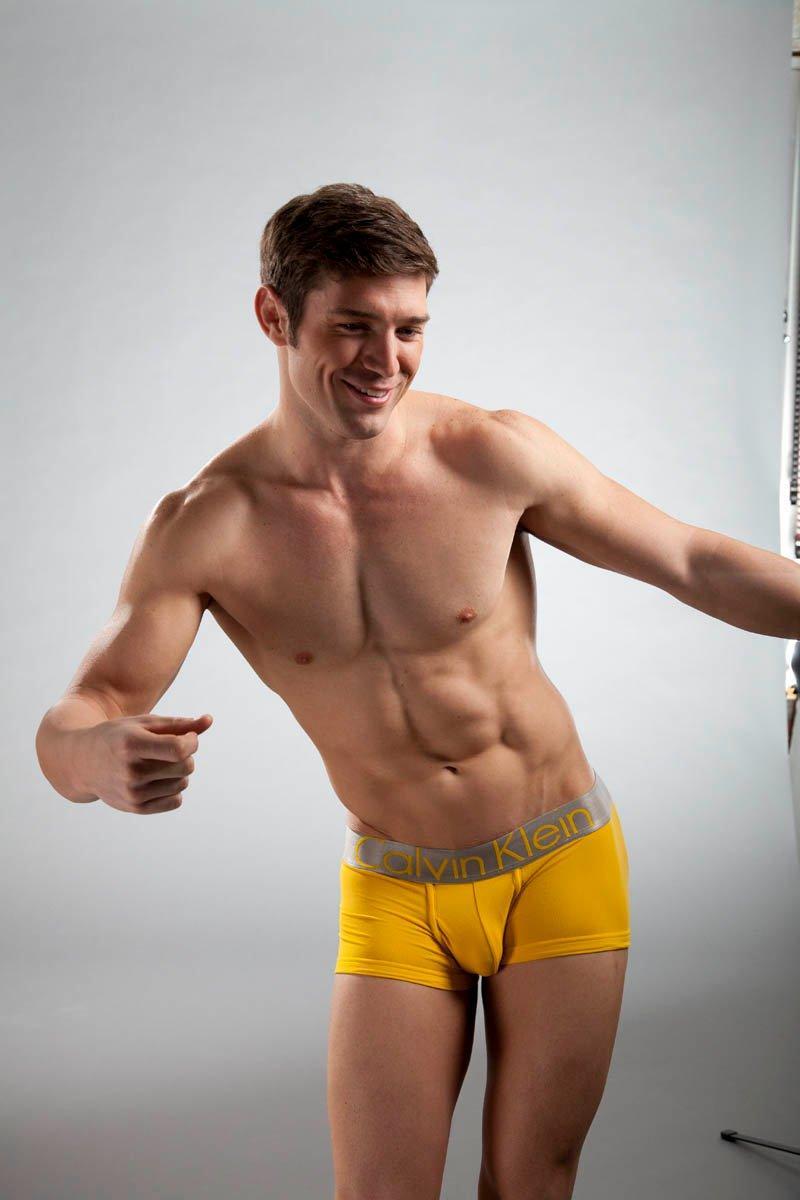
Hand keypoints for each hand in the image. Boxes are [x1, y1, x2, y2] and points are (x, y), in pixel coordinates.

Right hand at [80, 713, 212, 813]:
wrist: (82, 761)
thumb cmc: (119, 736)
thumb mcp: (144, 724)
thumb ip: (179, 724)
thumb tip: (209, 720)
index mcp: (132, 745)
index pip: (179, 749)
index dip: (192, 742)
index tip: (187, 737)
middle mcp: (130, 772)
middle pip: (186, 767)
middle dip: (187, 755)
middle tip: (171, 749)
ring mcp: (132, 793)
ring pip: (182, 783)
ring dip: (179, 772)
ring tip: (160, 763)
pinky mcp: (135, 808)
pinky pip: (175, 801)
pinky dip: (174, 789)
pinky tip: (158, 779)